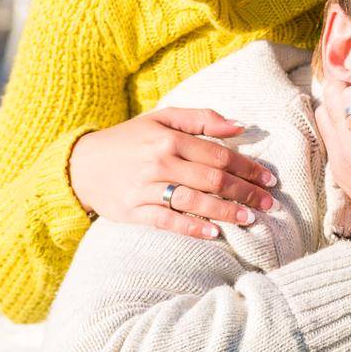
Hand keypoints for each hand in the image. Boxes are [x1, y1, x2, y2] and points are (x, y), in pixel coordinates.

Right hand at [67, 107, 277, 236]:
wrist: (81, 164)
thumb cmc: (130, 139)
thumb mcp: (162, 118)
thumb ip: (202, 119)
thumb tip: (240, 127)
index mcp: (170, 137)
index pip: (219, 154)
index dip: (248, 167)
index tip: (269, 178)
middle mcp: (160, 162)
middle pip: (212, 179)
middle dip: (245, 191)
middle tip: (269, 202)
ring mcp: (146, 188)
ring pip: (194, 201)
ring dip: (225, 211)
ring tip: (250, 218)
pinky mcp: (134, 211)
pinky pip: (167, 221)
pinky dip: (192, 228)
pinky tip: (214, 233)